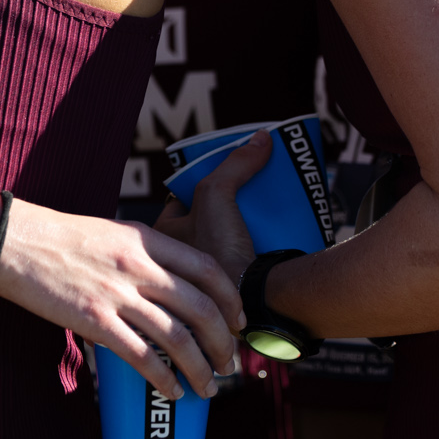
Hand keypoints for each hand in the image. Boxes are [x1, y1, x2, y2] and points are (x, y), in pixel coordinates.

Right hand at [0, 197, 242, 401]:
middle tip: (229, 364)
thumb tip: (167, 279)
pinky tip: (172, 391)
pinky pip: (141, 356)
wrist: (12, 241)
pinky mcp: (94, 320)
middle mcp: (139, 266)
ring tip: (208, 387)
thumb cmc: (58, 236)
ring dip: (200, 368)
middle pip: (201, 308)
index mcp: (145, 239)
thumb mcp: (111, 231)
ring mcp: (117, 294)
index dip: (231, 299)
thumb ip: (142, 252)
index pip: (208, 268)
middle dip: (223, 343)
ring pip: (178, 338)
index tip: (239, 321)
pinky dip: (163, 378)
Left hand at [154, 130, 270, 284]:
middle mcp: (179, 260)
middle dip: (228, 205)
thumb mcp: (217, 194)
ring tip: (266, 209)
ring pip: (227, 237)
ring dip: (244, 225)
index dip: (199, 183)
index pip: (179, 200)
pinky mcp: (233, 287)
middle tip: (250, 191)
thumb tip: (261, 138)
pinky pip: (244, 257)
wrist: (253, 300)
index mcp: (164, 240)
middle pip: (206, 218)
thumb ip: (235, 164)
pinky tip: (274, 233)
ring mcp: (206, 276)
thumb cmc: (220, 250)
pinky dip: (257, 245)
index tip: (225, 174)